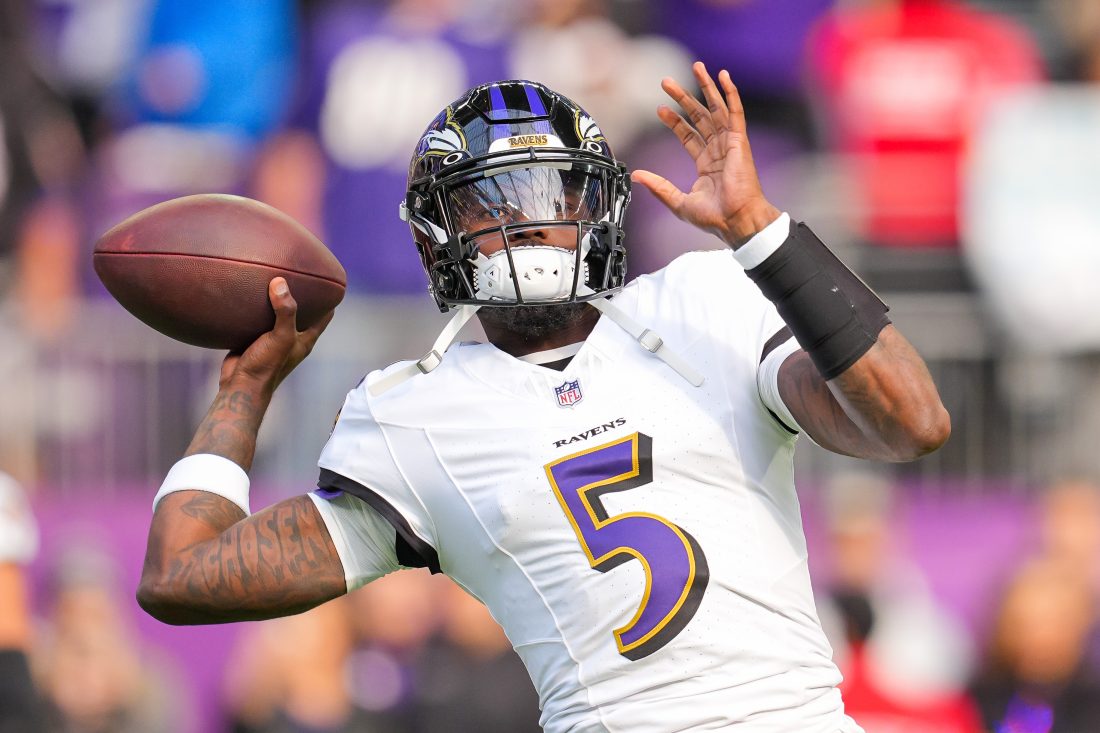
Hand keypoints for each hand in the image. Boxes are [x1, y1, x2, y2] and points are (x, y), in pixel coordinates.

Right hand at [218, 278, 333, 393]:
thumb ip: (285, 311)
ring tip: (273, 277)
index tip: (328, 282)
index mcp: (305, 339)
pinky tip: (249, 294)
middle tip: (297, 273)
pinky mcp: (254, 338)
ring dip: (275, 300)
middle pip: (301, 312)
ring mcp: (273, 339)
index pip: (324, 316)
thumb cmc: (267, 365)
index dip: (328, 300)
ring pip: (277, 314)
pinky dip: (256, 307)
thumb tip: (280, 282)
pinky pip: (257, 319)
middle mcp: (291, 338)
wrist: (241, 384)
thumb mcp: (282, 336)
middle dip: (300, 295)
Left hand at [632, 62, 781, 247]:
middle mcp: (718, 151)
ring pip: (716, 109)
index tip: (660, 109)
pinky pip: (735, 112)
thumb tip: (636, 176)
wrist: (736, 220)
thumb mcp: (678, 202)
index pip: (688, 135)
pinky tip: (724, 77)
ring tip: (696, 67)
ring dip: (706, 87)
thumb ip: (659, 186)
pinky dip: (731, 93)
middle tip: (667, 82)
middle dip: (684, 98)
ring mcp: (730, 144)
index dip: (675, 120)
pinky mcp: (739, 141)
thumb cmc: (715, 217)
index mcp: (707, 164)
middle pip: (699, 116)